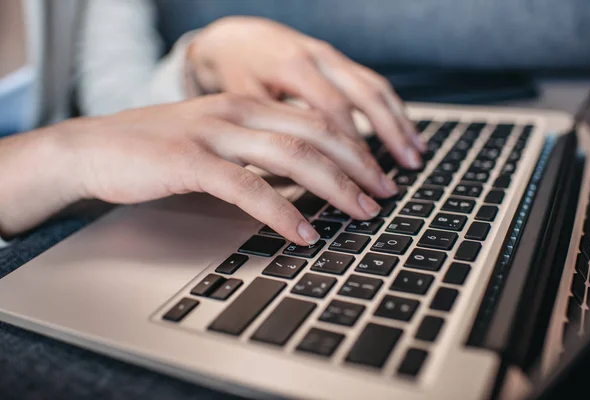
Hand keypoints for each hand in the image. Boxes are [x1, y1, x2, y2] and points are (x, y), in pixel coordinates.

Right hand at [34, 94, 398, 245]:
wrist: (93, 149)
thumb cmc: (157, 150)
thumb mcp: (216, 139)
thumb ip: (257, 150)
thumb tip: (302, 177)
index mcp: (247, 104)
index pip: (317, 119)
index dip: (356, 147)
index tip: (379, 174)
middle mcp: (237, 111)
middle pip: (316, 134)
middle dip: (359, 166)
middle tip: (386, 193)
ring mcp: (214, 133)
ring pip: (292, 156)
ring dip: (334, 187)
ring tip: (361, 212)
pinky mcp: (191, 161)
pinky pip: (249, 187)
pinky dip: (283, 211)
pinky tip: (304, 232)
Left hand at [186, 16, 424, 169]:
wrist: (236, 37)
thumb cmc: (235, 71)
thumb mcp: (241, 97)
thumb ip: (268, 126)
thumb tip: (293, 170)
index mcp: (293, 68)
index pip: (332, 111)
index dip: (349, 147)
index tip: (361, 181)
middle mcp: (319, 59)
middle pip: (364, 98)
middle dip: (388, 136)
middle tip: (403, 172)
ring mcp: (333, 58)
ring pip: (375, 88)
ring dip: (399, 122)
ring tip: (416, 156)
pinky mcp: (339, 62)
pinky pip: (372, 83)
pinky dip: (392, 109)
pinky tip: (405, 131)